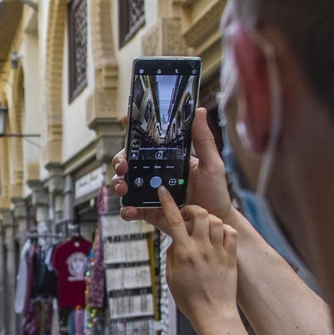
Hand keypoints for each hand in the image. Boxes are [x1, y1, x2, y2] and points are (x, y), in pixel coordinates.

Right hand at [113, 106, 238, 234]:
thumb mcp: (211, 164)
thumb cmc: (215, 192)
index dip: (133, 130)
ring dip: (118, 183)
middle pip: (129, 162)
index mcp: (168, 158)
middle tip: (123, 165)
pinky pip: (131, 210)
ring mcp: (150, 192)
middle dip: (119, 161)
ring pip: (125, 184)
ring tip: (123, 188)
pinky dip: (126, 210)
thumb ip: (203, 140)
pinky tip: (131, 209)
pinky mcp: (149, 211)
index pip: (147, 141)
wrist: (214, 223)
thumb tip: (199, 111)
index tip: (126, 121)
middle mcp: (156, 173)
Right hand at [159, 187, 239, 323]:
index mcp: (184, 252)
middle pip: (200, 213)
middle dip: (193, 209)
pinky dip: (224, 229)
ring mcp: (218, 252)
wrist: (213, 314)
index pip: (174, 220)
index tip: (163, 190)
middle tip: (189, 215)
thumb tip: (177, 241)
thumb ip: (172, 254)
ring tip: (204, 227)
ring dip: (209, 219)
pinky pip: (231, 233)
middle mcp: (202, 248)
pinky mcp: (231, 257)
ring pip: (216, 221)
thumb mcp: (171, 276)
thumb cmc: (190, 299)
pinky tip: (218, 235)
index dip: (167, 202)